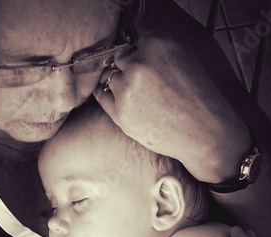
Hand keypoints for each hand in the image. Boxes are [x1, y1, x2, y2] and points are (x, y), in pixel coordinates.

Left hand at [94, 5, 250, 182]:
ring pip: (110, 76)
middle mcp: (138, 63)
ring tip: (143, 97)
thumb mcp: (183, 55)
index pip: (131, 34)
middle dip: (128, 66)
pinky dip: (109, 95)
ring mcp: (127, 88)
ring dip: (121, 83)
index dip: (136, 48)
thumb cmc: (198, 95)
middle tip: (145, 82)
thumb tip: (131, 42)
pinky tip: (127, 102)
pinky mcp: (120, 112)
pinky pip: (102, 95)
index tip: (141, 58)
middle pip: (118, 56)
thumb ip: (155, 45)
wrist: (204, 131)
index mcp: (157, 42)